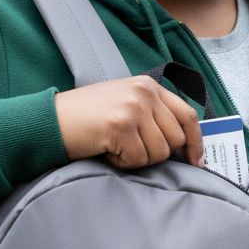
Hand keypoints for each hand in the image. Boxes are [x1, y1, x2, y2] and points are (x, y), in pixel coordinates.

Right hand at [54, 76, 203, 169]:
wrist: (51, 120)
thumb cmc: (85, 118)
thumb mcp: (125, 104)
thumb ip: (153, 115)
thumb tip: (183, 144)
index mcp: (148, 86)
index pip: (187, 115)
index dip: (195, 142)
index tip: (197, 161)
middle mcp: (144, 92)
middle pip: (175, 139)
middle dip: (155, 153)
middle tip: (129, 149)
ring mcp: (134, 108)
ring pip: (158, 153)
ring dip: (137, 158)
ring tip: (115, 146)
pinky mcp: (121, 125)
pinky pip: (137, 160)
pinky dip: (122, 162)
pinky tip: (106, 149)